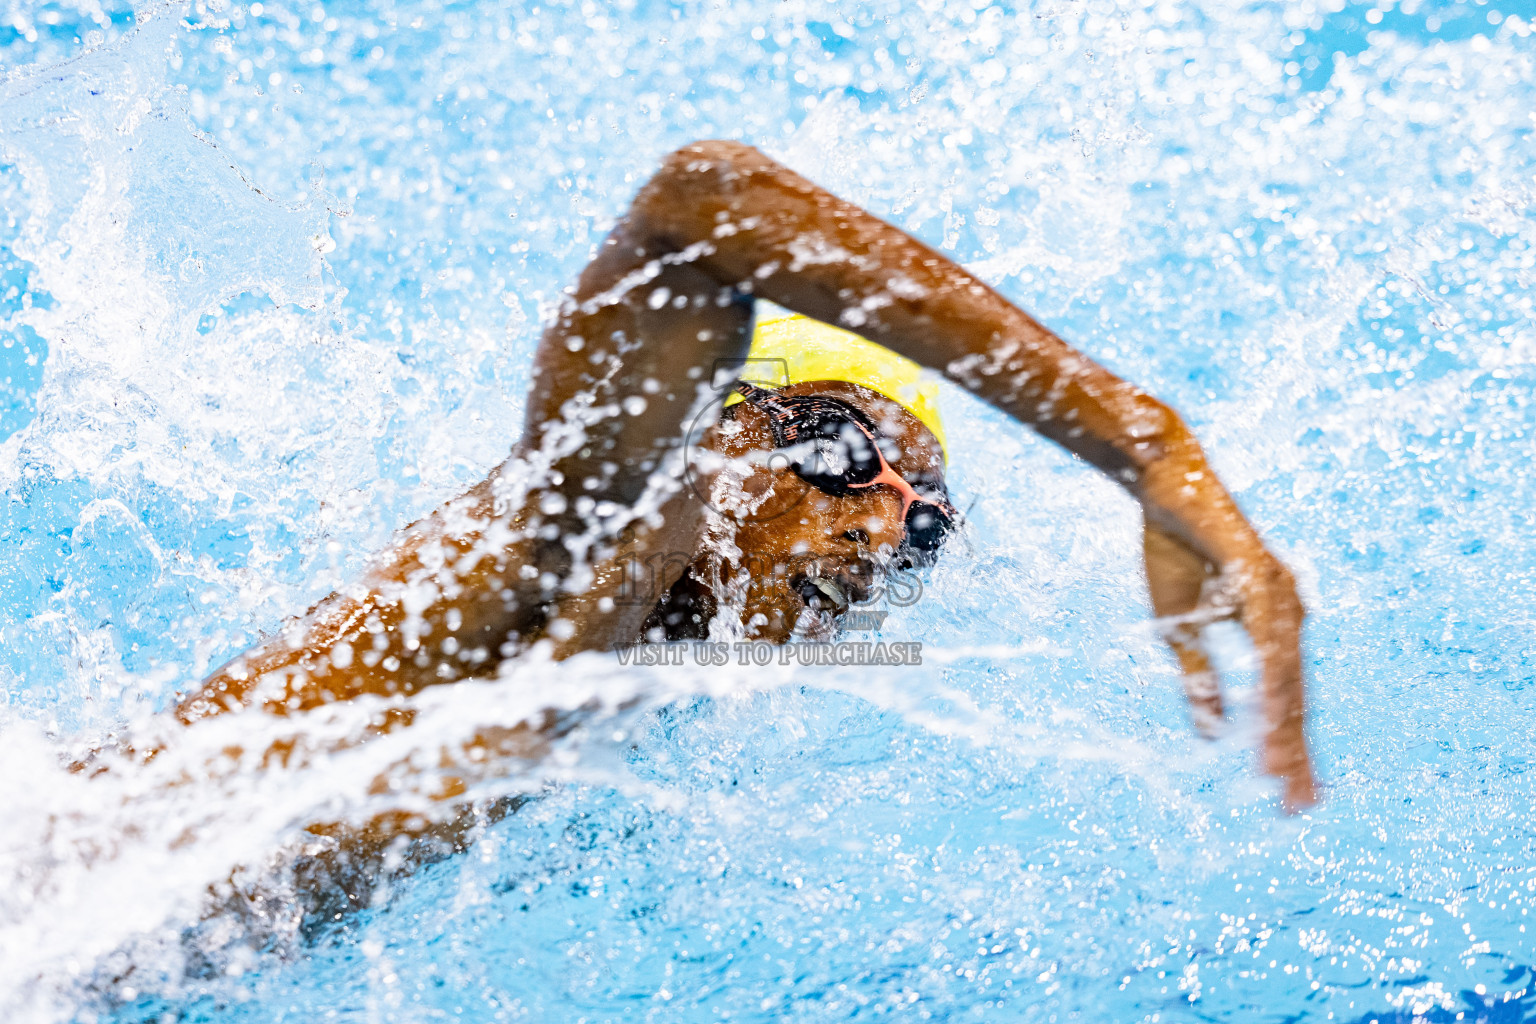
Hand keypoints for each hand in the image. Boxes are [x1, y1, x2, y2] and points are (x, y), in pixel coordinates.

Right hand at [1142, 517, 1316, 810]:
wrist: (1165, 484)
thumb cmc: (1173, 548)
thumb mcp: (1181, 628)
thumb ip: (1201, 679)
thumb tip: (1213, 734)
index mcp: (1270, 624)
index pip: (1283, 697)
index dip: (1282, 743)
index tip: (1281, 789)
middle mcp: (1287, 613)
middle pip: (1296, 698)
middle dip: (1295, 753)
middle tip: (1297, 805)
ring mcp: (1281, 595)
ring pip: (1288, 678)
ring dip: (1284, 729)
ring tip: (1279, 773)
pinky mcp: (1263, 579)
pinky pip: (1270, 643)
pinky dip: (1272, 682)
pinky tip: (1271, 715)